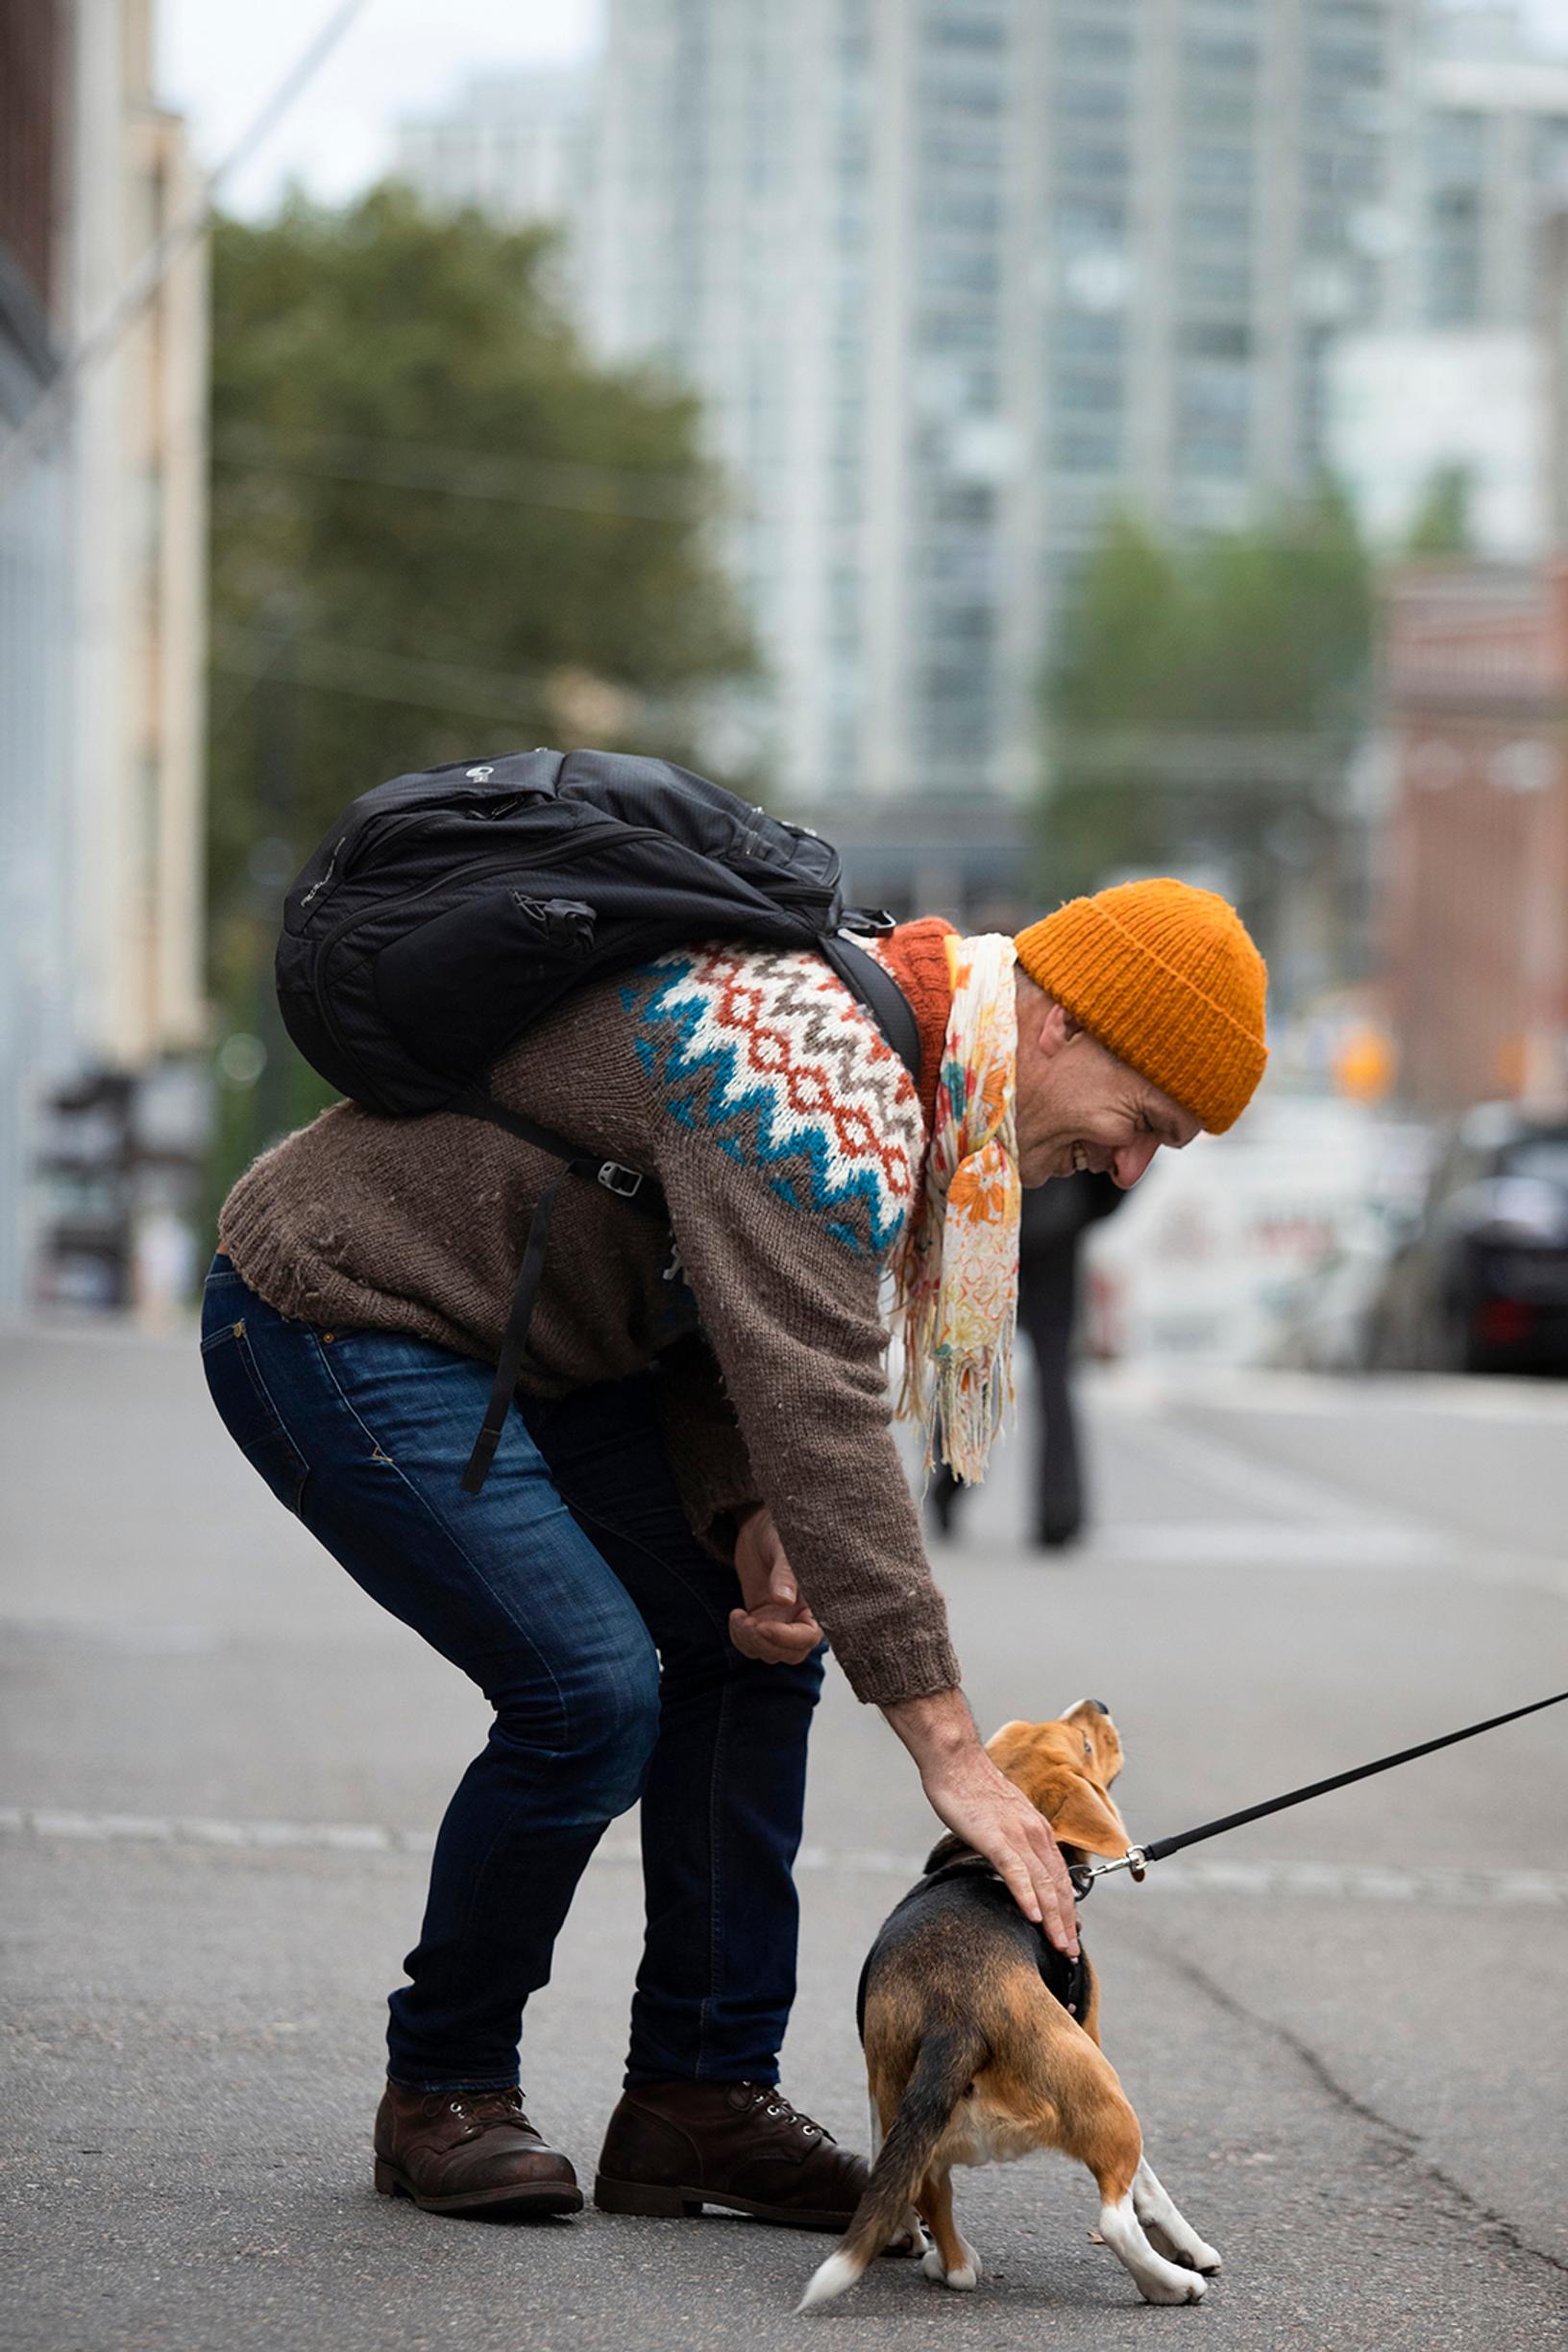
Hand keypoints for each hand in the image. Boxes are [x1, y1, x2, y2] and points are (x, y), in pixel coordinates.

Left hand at [729, 1506, 823, 1666]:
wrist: (760, 1526)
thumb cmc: (779, 1531)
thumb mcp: (783, 1549)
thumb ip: (785, 1575)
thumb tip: (783, 1601)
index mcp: (816, 1602)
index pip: (809, 1637)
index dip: (787, 1638)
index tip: (762, 1625)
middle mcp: (800, 1616)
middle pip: (790, 1653)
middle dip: (765, 1643)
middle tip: (747, 1622)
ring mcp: (780, 1621)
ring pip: (769, 1652)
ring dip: (750, 1642)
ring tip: (738, 1616)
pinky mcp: (761, 1620)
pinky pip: (752, 1643)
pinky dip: (740, 1638)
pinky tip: (735, 1615)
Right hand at [884, 1689, 1078, 1957]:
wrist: (955, 1760)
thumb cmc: (972, 1789)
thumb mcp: (1002, 1817)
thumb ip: (1013, 1840)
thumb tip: (1014, 1864)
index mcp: (1037, 1830)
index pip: (1060, 1876)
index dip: (1068, 1908)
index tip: (1072, 1933)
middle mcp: (1035, 1833)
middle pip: (1057, 1885)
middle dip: (1067, 1922)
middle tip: (1071, 1952)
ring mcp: (1017, 1835)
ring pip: (1043, 1883)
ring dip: (1054, 1918)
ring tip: (1060, 1945)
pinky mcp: (995, 1836)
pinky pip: (1015, 1871)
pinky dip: (1027, 1896)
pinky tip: (1033, 1916)